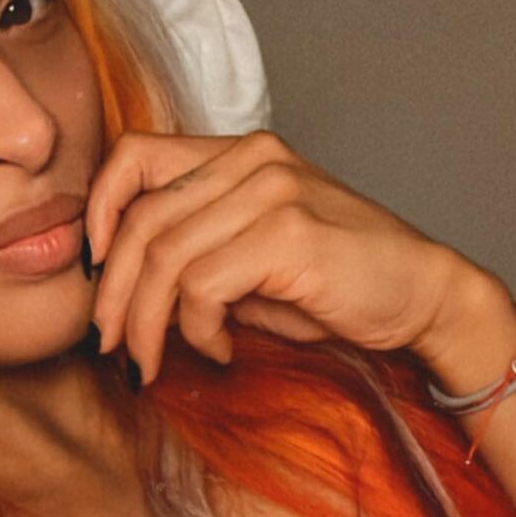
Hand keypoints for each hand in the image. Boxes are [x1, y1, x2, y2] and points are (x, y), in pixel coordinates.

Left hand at [83, 129, 475, 384]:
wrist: (423, 296)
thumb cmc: (335, 284)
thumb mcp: (250, 260)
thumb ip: (193, 254)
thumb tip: (122, 290)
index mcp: (238, 154)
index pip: (135, 156)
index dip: (98, 211)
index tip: (92, 269)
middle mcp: (251, 161)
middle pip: (140, 222)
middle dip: (111, 295)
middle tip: (110, 346)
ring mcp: (271, 192)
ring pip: (163, 260)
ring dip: (147, 325)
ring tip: (152, 362)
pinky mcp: (288, 234)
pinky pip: (201, 287)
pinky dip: (197, 331)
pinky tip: (218, 351)